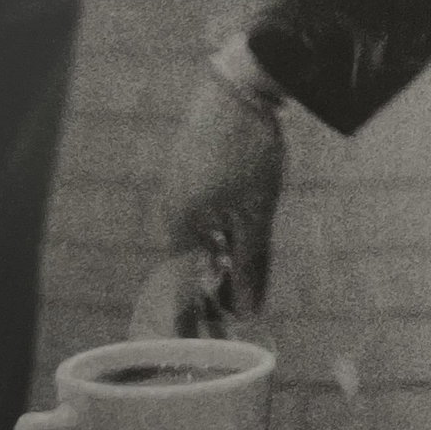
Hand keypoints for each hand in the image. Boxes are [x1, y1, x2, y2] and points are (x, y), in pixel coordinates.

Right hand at [140, 73, 283, 325]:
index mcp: (181, 225)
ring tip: (237, 289)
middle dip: (207, 295)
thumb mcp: (257, 212)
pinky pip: (203, 214)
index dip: (196, 320)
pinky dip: (218, 235)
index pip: (183, 288)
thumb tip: (248, 313)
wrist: (241, 81)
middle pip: (190, 265)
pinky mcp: (194, 165)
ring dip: (217, 265)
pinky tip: (235, 242)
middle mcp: (173, 208)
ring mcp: (181, 184)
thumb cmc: (248, 148)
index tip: (207, 348)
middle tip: (225, 326)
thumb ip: (251, 263)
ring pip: (199, 238)